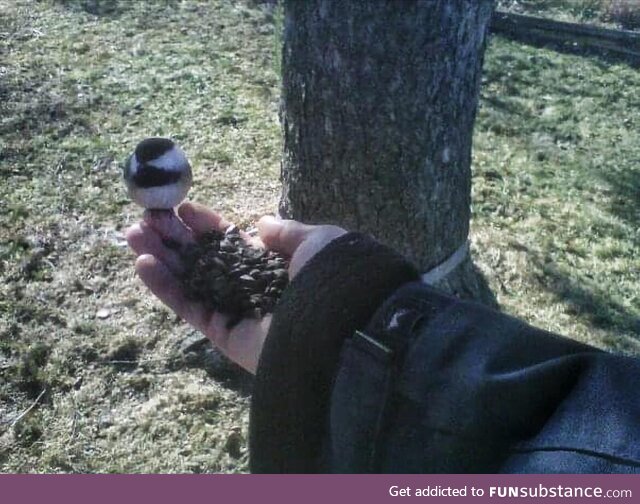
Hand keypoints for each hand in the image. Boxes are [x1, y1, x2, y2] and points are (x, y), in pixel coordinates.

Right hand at [126, 201, 345, 373]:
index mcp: (272, 265)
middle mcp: (250, 287)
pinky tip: (143, 263)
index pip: (230, 242)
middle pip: (203, 260)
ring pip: (189, 282)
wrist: (339, 324)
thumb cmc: (330, 277)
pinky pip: (189, 308)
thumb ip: (287, 233)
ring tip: (133, 235)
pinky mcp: (223, 334)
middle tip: (145, 219)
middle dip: (174, 239)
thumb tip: (260, 224)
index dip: (206, 224)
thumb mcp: (317, 241)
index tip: (183, 208)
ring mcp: (235, 311)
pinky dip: (165, 288)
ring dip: (160, 259)